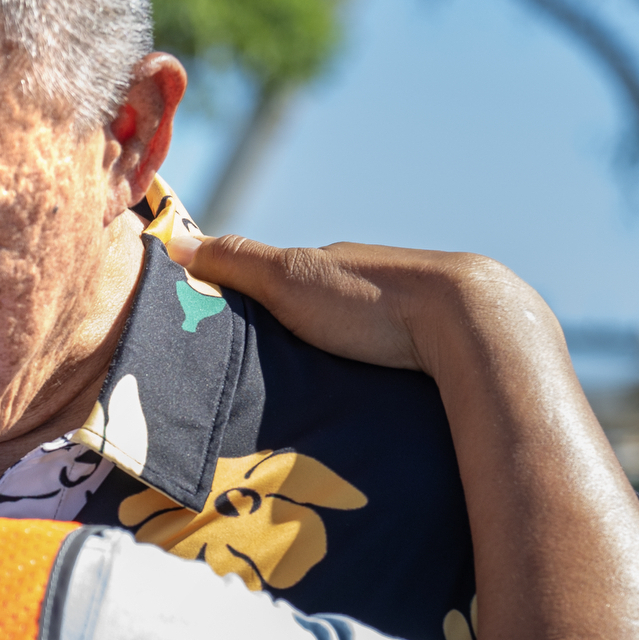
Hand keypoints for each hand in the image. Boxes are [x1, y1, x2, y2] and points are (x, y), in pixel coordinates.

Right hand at [165, 229, 542, 373]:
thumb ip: (235, 261)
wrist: (462, 320)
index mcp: (333, 266)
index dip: (254, 303)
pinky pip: (387, 361)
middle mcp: (369, 285)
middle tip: (265, 376)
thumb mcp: (288, 277)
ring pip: (357, 338)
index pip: (282, 280)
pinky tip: (360, 399)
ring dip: (334, 359)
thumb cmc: (369, 299)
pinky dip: (369, 373)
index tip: (227, 337)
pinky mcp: (428, 351)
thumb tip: (177, 240)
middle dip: (296, 336)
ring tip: (308, 397)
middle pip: (320, 310)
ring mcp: (402, 316)